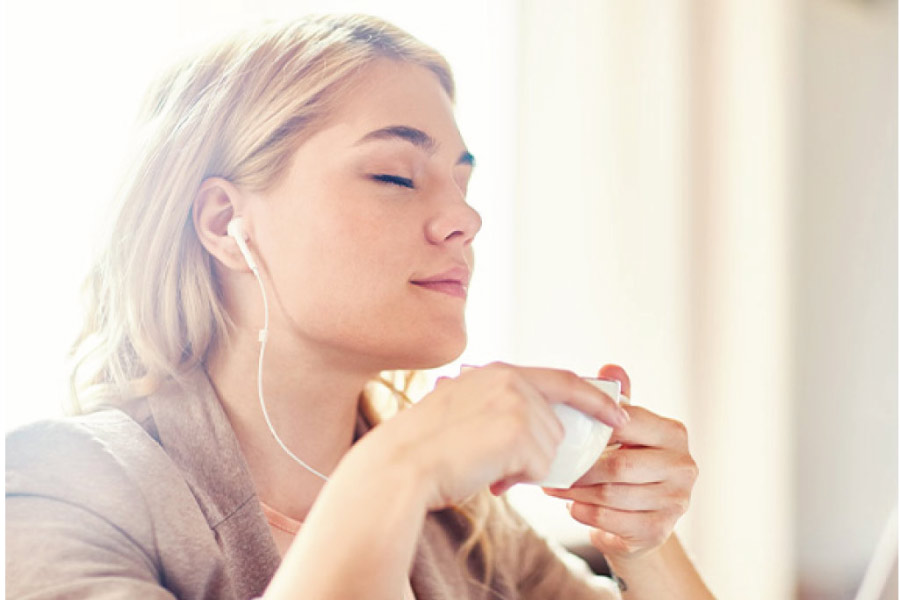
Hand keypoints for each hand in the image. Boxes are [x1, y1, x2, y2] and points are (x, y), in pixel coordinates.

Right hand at [371, 363, 629, 510]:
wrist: (402, 464)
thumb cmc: (426, 447)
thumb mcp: (463, 411)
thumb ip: (500, 408)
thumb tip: (537, 431)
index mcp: (498, 371)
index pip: (563, 380)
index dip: (594, 397)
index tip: (617, 413)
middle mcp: (511, 379)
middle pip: (556, 425)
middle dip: (539, 452)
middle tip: (499, 463)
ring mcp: (517, 402)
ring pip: (549, 448)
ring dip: (523, 466)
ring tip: (484, 465)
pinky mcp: (519, 429)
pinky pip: (540, 466)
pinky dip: (519, 478)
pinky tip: (488, 474)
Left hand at [543, 365, 697, 560]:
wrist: (642, 519)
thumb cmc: (629, 464)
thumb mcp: (626, 430)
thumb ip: (619, 400)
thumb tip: (610, 367)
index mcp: (674, 434)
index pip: (629, 423)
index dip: (594, 427)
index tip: (564, 429)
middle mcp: (683, 466)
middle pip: (619, 465)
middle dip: (579, 467)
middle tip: (551, 464)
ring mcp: (676, 501)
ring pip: (611, 494)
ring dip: (575, 491)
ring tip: (553, 486)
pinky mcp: (660, 530)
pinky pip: (611, 519)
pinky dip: (586, 512)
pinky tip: (572, 506)